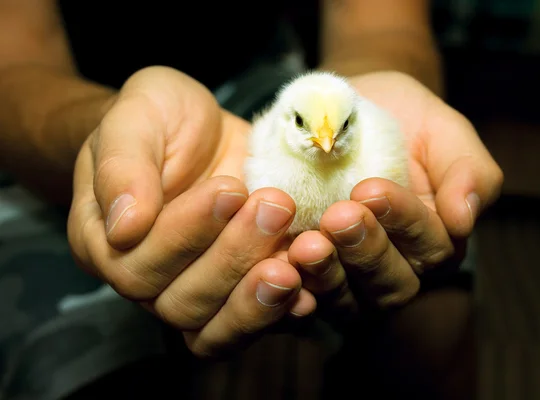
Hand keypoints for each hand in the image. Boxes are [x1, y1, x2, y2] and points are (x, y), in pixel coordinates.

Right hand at [67, 66, 315, 357]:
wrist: (199, 127)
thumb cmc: (158, 119)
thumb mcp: (135, 120)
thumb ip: (122, 167)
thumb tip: (123, 226)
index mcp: (111, 246)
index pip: (140, 266)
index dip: (185, 234)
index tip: (228, 189)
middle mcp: (152, 282)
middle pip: (184, 304)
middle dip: (232, 258)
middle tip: (274, 208)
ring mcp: (200, 290)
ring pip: (221, 327)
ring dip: (259, 298)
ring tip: (295, 259)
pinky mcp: (243, 288)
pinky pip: (260, 320)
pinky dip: (286, 312)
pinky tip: (310, 291)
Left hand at [289, 71, 502, 320]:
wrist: (339, 114)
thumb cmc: (400, 121)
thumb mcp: (441, 131)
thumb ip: (467, 170)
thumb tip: (466, 218)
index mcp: (435, 240)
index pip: (429, 243)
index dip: (403, 219)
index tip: (371, 189)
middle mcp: (398, 270)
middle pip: (391, 281)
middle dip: (365, 249)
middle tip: (339, 216)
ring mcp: (353, 283)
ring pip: (348, 299)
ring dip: (328, 274)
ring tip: (307, 245)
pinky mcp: (312, 283)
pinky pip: (305, 299)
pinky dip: (294, 287)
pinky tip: (278, 266)